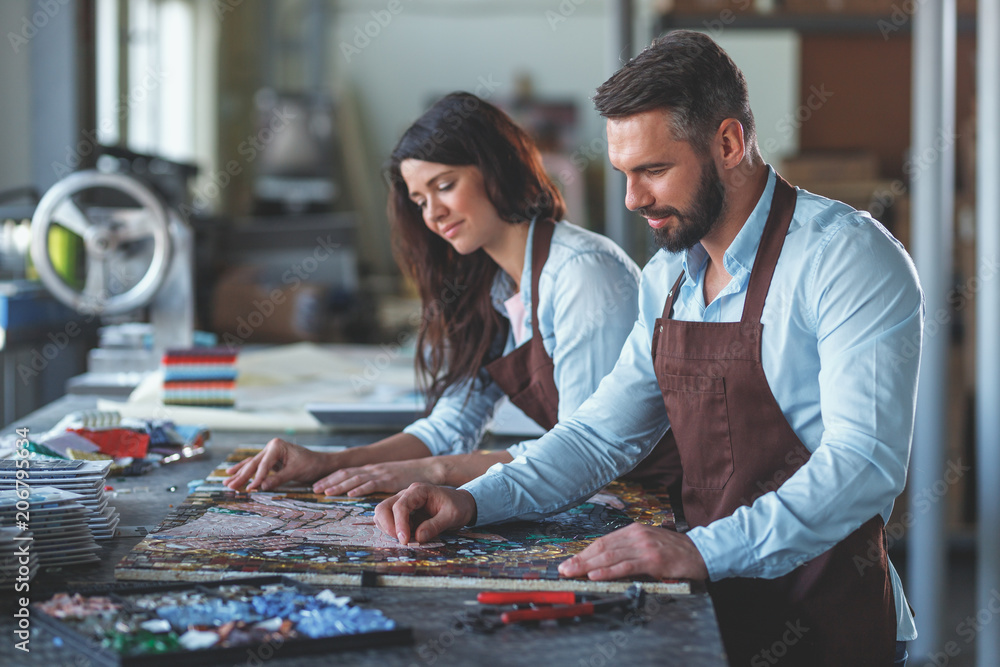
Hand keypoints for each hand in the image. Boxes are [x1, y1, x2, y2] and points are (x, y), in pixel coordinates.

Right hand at [224, 438, 329, 491]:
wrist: (320, 463)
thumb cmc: (311, 465)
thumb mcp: (296, 472)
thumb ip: (278, 479)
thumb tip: (261, 487)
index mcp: (277, 446)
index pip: (263, 465)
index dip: (256, 478)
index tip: (249, 489)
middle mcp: (271, 447)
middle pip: (254, 464)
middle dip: (241, 476)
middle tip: (229, 486)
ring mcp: (270, 453)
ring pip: (252, 465)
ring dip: (240, 474)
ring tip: (227, 481)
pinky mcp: (270, 461)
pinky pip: (256, 467)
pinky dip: (245, 472)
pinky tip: (233, 474)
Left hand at [313, 459, 445, 496]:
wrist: (428, 468)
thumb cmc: (409, 475)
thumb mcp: (389, 478)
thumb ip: (376, 483)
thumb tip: (364, 492)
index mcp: (371, 469)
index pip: (346, 472)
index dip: (331, 478)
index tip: (318, 485)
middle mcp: (373, 469)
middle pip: (346, 474)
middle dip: (329, 481)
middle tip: (314, 488)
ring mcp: (380, 473)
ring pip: (355, 478)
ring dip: (340, 485)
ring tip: (326, 492)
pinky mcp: (389, 479)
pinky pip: (371, 483)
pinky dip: (360, 488)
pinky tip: (350, 493)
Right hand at [374, 483, 475, 543]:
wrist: (462, 504)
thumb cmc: (458, 507)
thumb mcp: (452, 516)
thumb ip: (435, 526)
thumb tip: (418, 537)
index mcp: (418, 491)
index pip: (400, 506)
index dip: (399, 525)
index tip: (405, 541)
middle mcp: (406, 494)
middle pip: (383, 508)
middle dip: (388, 526)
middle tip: (402, 541)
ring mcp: (402, 502)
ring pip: (382, 514)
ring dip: (388, 529)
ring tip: (407, 538)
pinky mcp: (402, 512)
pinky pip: (388, 520)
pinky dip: (392, 530)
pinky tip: (408, 535)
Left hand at [557, 523, 708, 580]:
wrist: (702, 553)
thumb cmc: (675, 552)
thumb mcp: (649, 544)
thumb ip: (629, 550)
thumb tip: (603, 562)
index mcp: (633, 531)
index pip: (602, 542)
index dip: (583, 553)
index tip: (569, 562)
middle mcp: (636, 535)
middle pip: (602, 548)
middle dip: (580, 560)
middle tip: (564, 569)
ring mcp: (644, 547)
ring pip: (610, 556)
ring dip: (588, 566)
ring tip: (573, 572)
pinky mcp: (653, 560)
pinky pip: (626, 566)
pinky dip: (608, 571)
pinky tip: (595, 575)